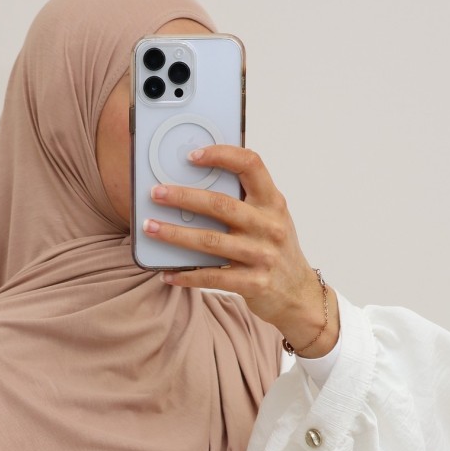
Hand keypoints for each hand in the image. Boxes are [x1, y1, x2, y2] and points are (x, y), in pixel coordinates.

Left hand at [140, 144, 338, 356]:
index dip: (221, 155)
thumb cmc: (276, 250)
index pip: (250, 165)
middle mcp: (269, 226)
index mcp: (273, 202)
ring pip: (210, 241)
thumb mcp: (271, 219)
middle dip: (183, 197)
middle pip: (220, 204)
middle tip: (156, 193)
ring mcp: (262, 256)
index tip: (192, 156)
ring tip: (150, 228)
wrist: (299, 295)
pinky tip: (167, 273)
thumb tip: (197, 183)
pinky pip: (212, 277)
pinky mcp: (253, 283)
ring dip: (175, 234)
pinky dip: (186, 275)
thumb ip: (246, 201)